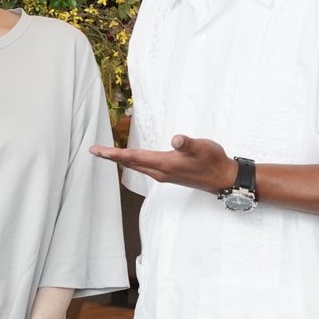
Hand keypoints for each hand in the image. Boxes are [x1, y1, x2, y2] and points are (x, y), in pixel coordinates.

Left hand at [90, 134, 236, 192]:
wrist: (224, 179)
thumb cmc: (213, 161)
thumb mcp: (201, 147)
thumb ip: (187, 144)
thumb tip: (176, 139)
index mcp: (163, 164)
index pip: (132, 158)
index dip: (113, 154)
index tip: (97, 151)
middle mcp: (160, 172)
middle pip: (130, 163)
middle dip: (111, 157)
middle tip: (95, 151)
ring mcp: (164, 175)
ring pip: (137, 166)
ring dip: (121, 159)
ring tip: (107, 154)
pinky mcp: (169, 174)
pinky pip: (144, 168)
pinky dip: (133, 162)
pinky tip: (132, 159)